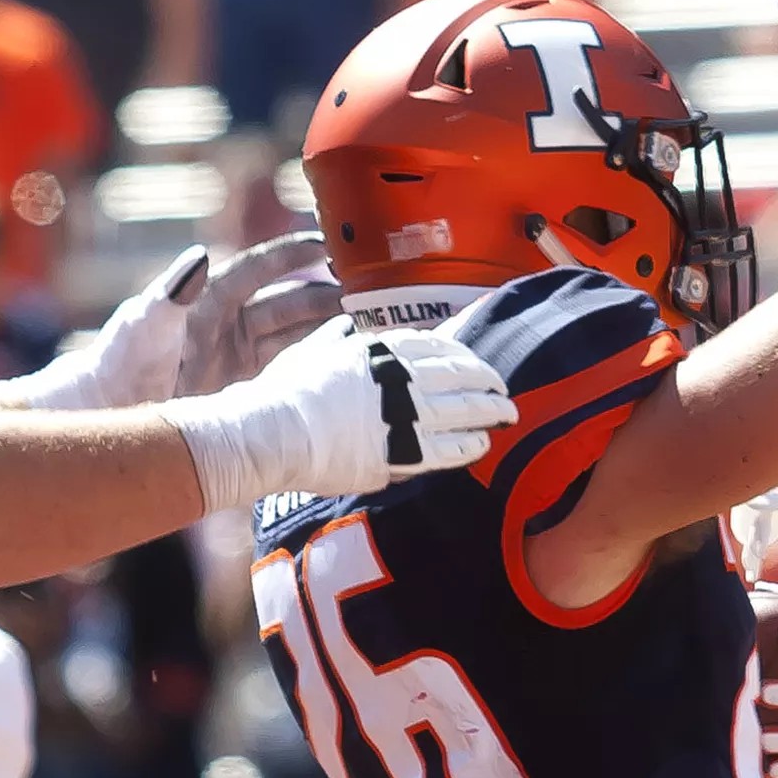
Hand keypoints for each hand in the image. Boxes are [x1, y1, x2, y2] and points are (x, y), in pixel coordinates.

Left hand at [5, 234, 341, 410]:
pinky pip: (285, 371)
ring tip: (366, 327)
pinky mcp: (241, 390)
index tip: (328, 246)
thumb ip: (174, 291)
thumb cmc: (119, 364)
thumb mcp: (147, 324)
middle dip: (325, 297)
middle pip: (287, 304)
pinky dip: (313, 366)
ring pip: (292, 337)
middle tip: (366, 295)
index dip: (294, 256)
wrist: (107, 415)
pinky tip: (341, 365)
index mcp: (209, 299)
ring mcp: (235, 358)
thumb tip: (200, 255)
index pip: (261, 269)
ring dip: (326, 331)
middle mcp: (227, 324)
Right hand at [161, 316, 515, 509]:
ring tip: (505, 414)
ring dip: (487, 412)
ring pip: (459, 411)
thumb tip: (344, 325)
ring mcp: (400, 415)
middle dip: (485, 382)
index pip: (434, 345)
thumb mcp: (312, 351)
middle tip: (503, 388)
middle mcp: (397, 378)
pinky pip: (445, 448)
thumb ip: (335, 339)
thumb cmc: (283, 391)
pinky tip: (481, 444)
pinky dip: (468, 445)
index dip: (461, 354)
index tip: (474, 361)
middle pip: (456, 376)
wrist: (273, 431)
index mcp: (378, 349)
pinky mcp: (398, 452)